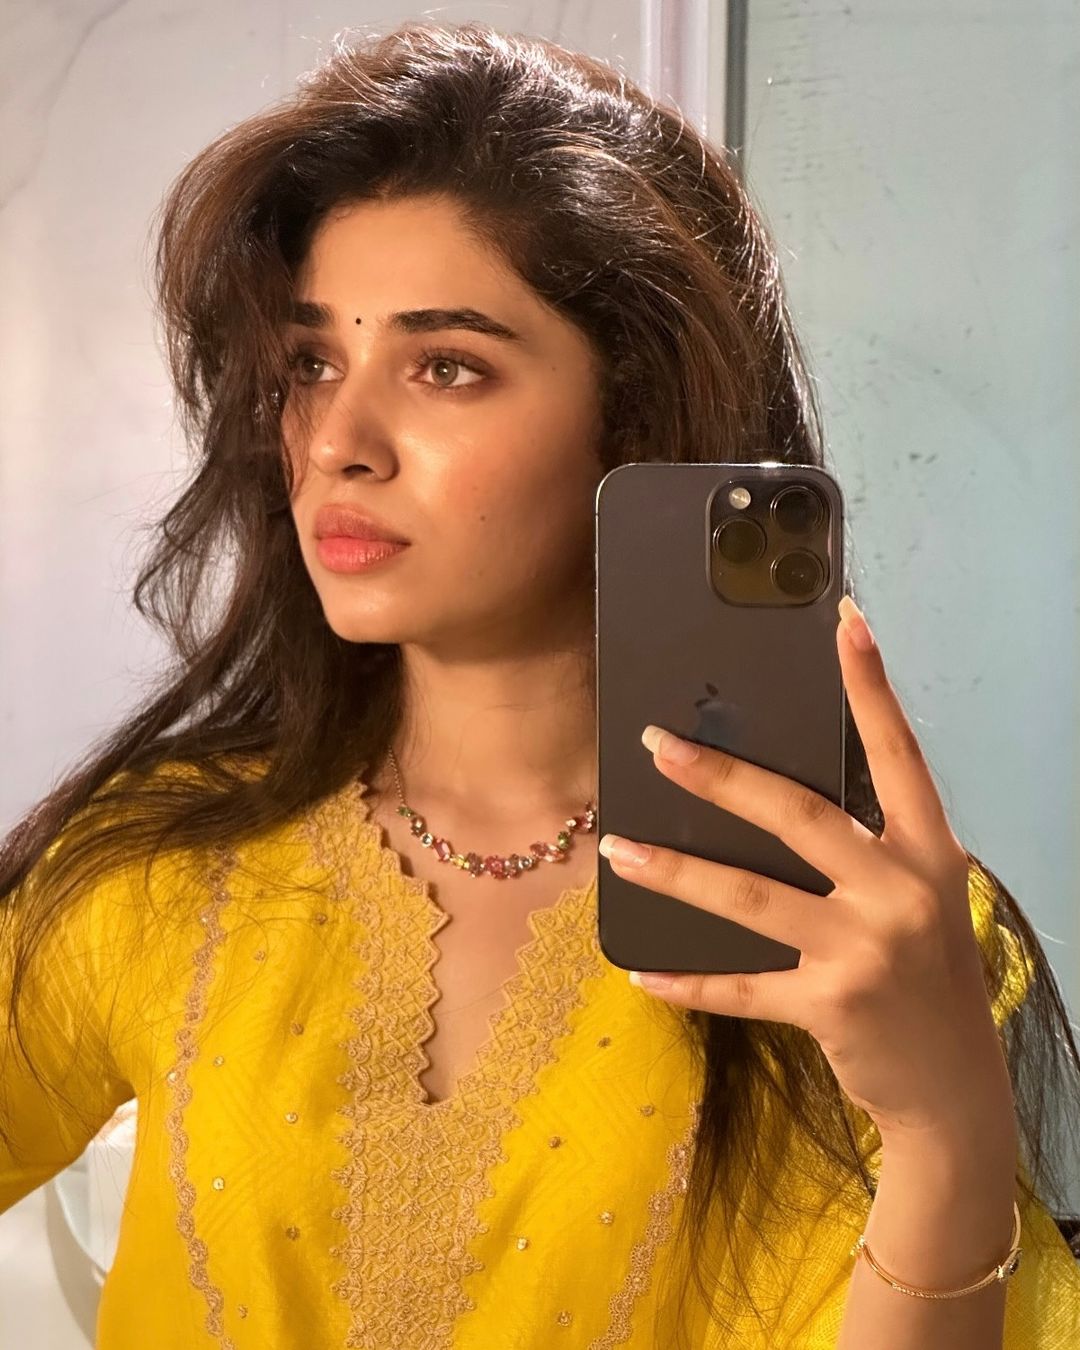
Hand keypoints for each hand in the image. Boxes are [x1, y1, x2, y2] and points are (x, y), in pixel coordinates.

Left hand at [598, 596, 1017, 1144]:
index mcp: (929, 854)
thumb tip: (770, 797)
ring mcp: (865, 951)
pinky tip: (641, 971)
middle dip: (721, 777)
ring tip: (615, 851)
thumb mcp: (918, 900)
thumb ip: (865, 852)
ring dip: (674, 872)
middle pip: (799, 815)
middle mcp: (901, 892)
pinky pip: (739, 987)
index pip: (898, 755)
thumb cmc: (927, 976)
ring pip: (750, 897)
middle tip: (657, 745)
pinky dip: (687, 981)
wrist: (954, 1088)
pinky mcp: (829, 1007)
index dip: (871, 689)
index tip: (845, 624)